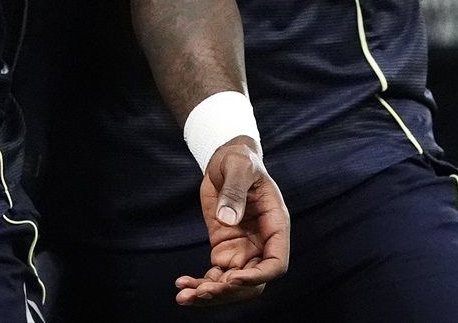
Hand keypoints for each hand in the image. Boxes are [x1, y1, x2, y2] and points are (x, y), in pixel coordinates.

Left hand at [174, 137, 290, 307]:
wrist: (225, 160)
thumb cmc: (239, 160)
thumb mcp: (238, 168)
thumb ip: (235, 191)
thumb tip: (228, 218)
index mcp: (275, 226)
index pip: (276, 263)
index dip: (257, 276)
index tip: (232, 278)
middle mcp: (261, 244)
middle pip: (252, 281)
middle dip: (228, 290)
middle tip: (201, 292)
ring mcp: (243, 249)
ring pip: (232, 284)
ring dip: (211, 294)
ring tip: (184, 296)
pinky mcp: (224, 249)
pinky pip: (216, 275)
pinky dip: (200, 284)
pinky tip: (182, 286)